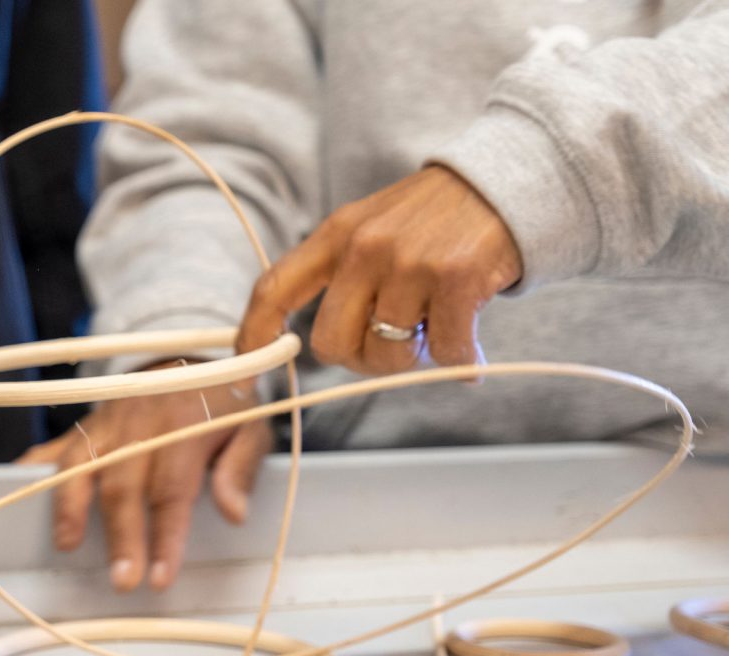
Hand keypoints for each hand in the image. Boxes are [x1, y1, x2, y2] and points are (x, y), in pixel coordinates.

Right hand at [17, 372, 271, 591]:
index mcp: (186, 422)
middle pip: (123, 482)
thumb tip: (234, 513)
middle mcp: (141, 419)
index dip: (165, 535)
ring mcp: (108, 420)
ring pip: (81, 463)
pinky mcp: (87, 424)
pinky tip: (19, 494)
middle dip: (120, 535)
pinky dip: (34, 470)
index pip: (171, 487)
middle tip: (123, 581)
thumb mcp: (253, 428)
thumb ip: (242, 468)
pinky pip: (55, 446)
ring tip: (68, 546)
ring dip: (71, 506)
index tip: (160, 577)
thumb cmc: (226, 405)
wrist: (192, 361)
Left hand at [239, 166, 521, 374]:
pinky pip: (445, 351)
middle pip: (331, 345)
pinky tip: (471, 346)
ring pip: (388, 356)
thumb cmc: (436, 221)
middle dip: (362, 359)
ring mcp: (409, 261)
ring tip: (435, 328)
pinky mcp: (456, 277)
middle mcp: (364, 247)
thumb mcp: (374, 230)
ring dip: (415, 359)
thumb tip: (318, 345)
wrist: (511, 182)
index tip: (247, 371)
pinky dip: (461, 360)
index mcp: (336, 235)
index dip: (253, 336)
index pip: (273, 290)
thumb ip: (342, 278)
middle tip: (394, 344)